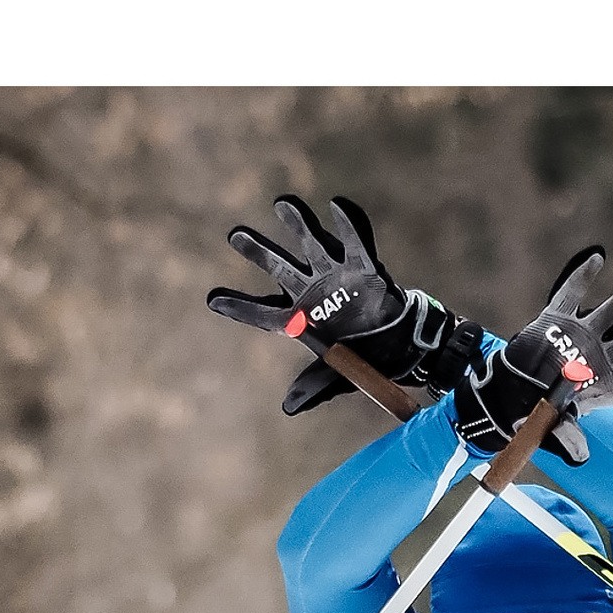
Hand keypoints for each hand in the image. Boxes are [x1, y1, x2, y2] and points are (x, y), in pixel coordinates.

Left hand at [206, 195, 476, 414]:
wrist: (400, 349)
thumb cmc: (362, 363)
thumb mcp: (336, 379)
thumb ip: (313, 389)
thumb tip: (288, 409)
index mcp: (301, 322)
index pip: (264, 315)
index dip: (239, 308)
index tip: (212, 301)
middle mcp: (312, 294)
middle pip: (279, 269)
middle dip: (258, 252)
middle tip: (235, 236)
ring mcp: (335, 278)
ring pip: (311, 245)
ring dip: (298, 225)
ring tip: (282, 204)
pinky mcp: (363, 268)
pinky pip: (354, 243)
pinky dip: (348, 226)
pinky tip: (336, 205)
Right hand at [452, 246, 612, 468]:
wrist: (507, 397)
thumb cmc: (533, 418)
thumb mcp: (550, 432)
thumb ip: (567, 440)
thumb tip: (581, 457)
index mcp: (603, 386)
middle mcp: (598, 358)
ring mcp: (581, 337)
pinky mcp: (556, 321)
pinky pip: (571, 294)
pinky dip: (582, 277)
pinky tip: (597, 258)